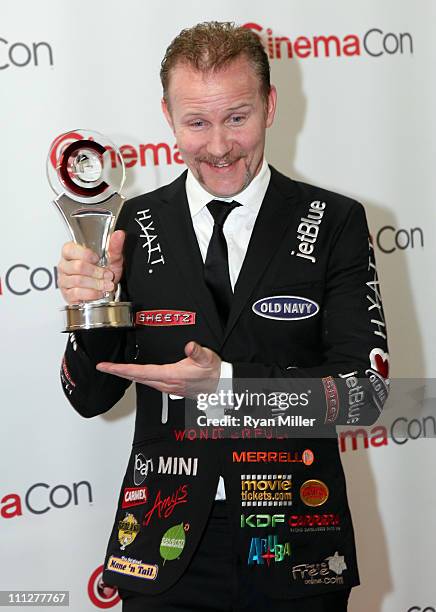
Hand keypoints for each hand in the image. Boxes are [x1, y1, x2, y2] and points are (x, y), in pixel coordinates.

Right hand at [57, 230, 124, 303]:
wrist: (106, 290)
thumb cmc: (104, 271)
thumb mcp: (112, 258)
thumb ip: (114, 246)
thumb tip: (119, 234)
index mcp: (71, 252)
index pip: (70, 249)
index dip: (85, 254)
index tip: (98, 258)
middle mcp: (65, 265)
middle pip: (77, 266)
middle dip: (96, 272)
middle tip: (108, 275)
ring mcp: (64, 280)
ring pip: (78, 281)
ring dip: (97, 284)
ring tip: (107, 285)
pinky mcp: (67, 294)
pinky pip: (77, 293)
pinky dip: (92, 293)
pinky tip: (99, 292)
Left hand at [96, 341, 221, 397]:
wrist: (221, 387)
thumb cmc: (213, 373)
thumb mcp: (207, 359)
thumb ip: (198, 352)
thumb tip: (190, 346)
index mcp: (171, 375)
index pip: (140, 372)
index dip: (121, 369)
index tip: (107, 366)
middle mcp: (166, 383)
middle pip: (136, 378)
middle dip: (118, 372)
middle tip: (103, 367)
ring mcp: (167, 387)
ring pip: (141, 381)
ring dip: (126, 375)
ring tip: (114, 369)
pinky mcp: (170, 387)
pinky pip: (148, 382)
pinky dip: (137, 377)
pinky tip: (135, 373)